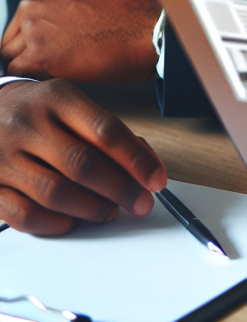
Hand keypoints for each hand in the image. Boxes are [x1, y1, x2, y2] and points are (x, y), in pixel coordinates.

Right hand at [0, 79, 167, 234]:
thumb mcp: (73, 105)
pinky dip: (54, 224)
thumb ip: (108, 133)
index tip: (156, 180)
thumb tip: (145, 167)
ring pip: (54, 193)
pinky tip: (72, 221)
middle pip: (82, 165)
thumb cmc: (39, 110)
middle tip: (141, 203)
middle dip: (120, 189)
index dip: (136, 160)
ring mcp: (3, 156)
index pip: (106, 131)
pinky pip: (23, 214)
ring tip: (110, 211)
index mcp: (57, 98)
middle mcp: (28, 124)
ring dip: (91, 209)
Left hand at [1, 0, 160, 82]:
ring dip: (31, 69)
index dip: (32, 40)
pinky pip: (19, 75)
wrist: (151, 29)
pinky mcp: (40, 56)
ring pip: (12, 59)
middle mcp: (33, 4)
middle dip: (27, 54)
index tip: (45, 49)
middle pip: (11, 40)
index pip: (19, 21)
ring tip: (58, 73)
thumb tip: (54, 30)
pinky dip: (34, 80)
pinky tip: (58, 79)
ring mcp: (34, 29)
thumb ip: (63, 9)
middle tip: (52, 65)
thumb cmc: (133, 15)